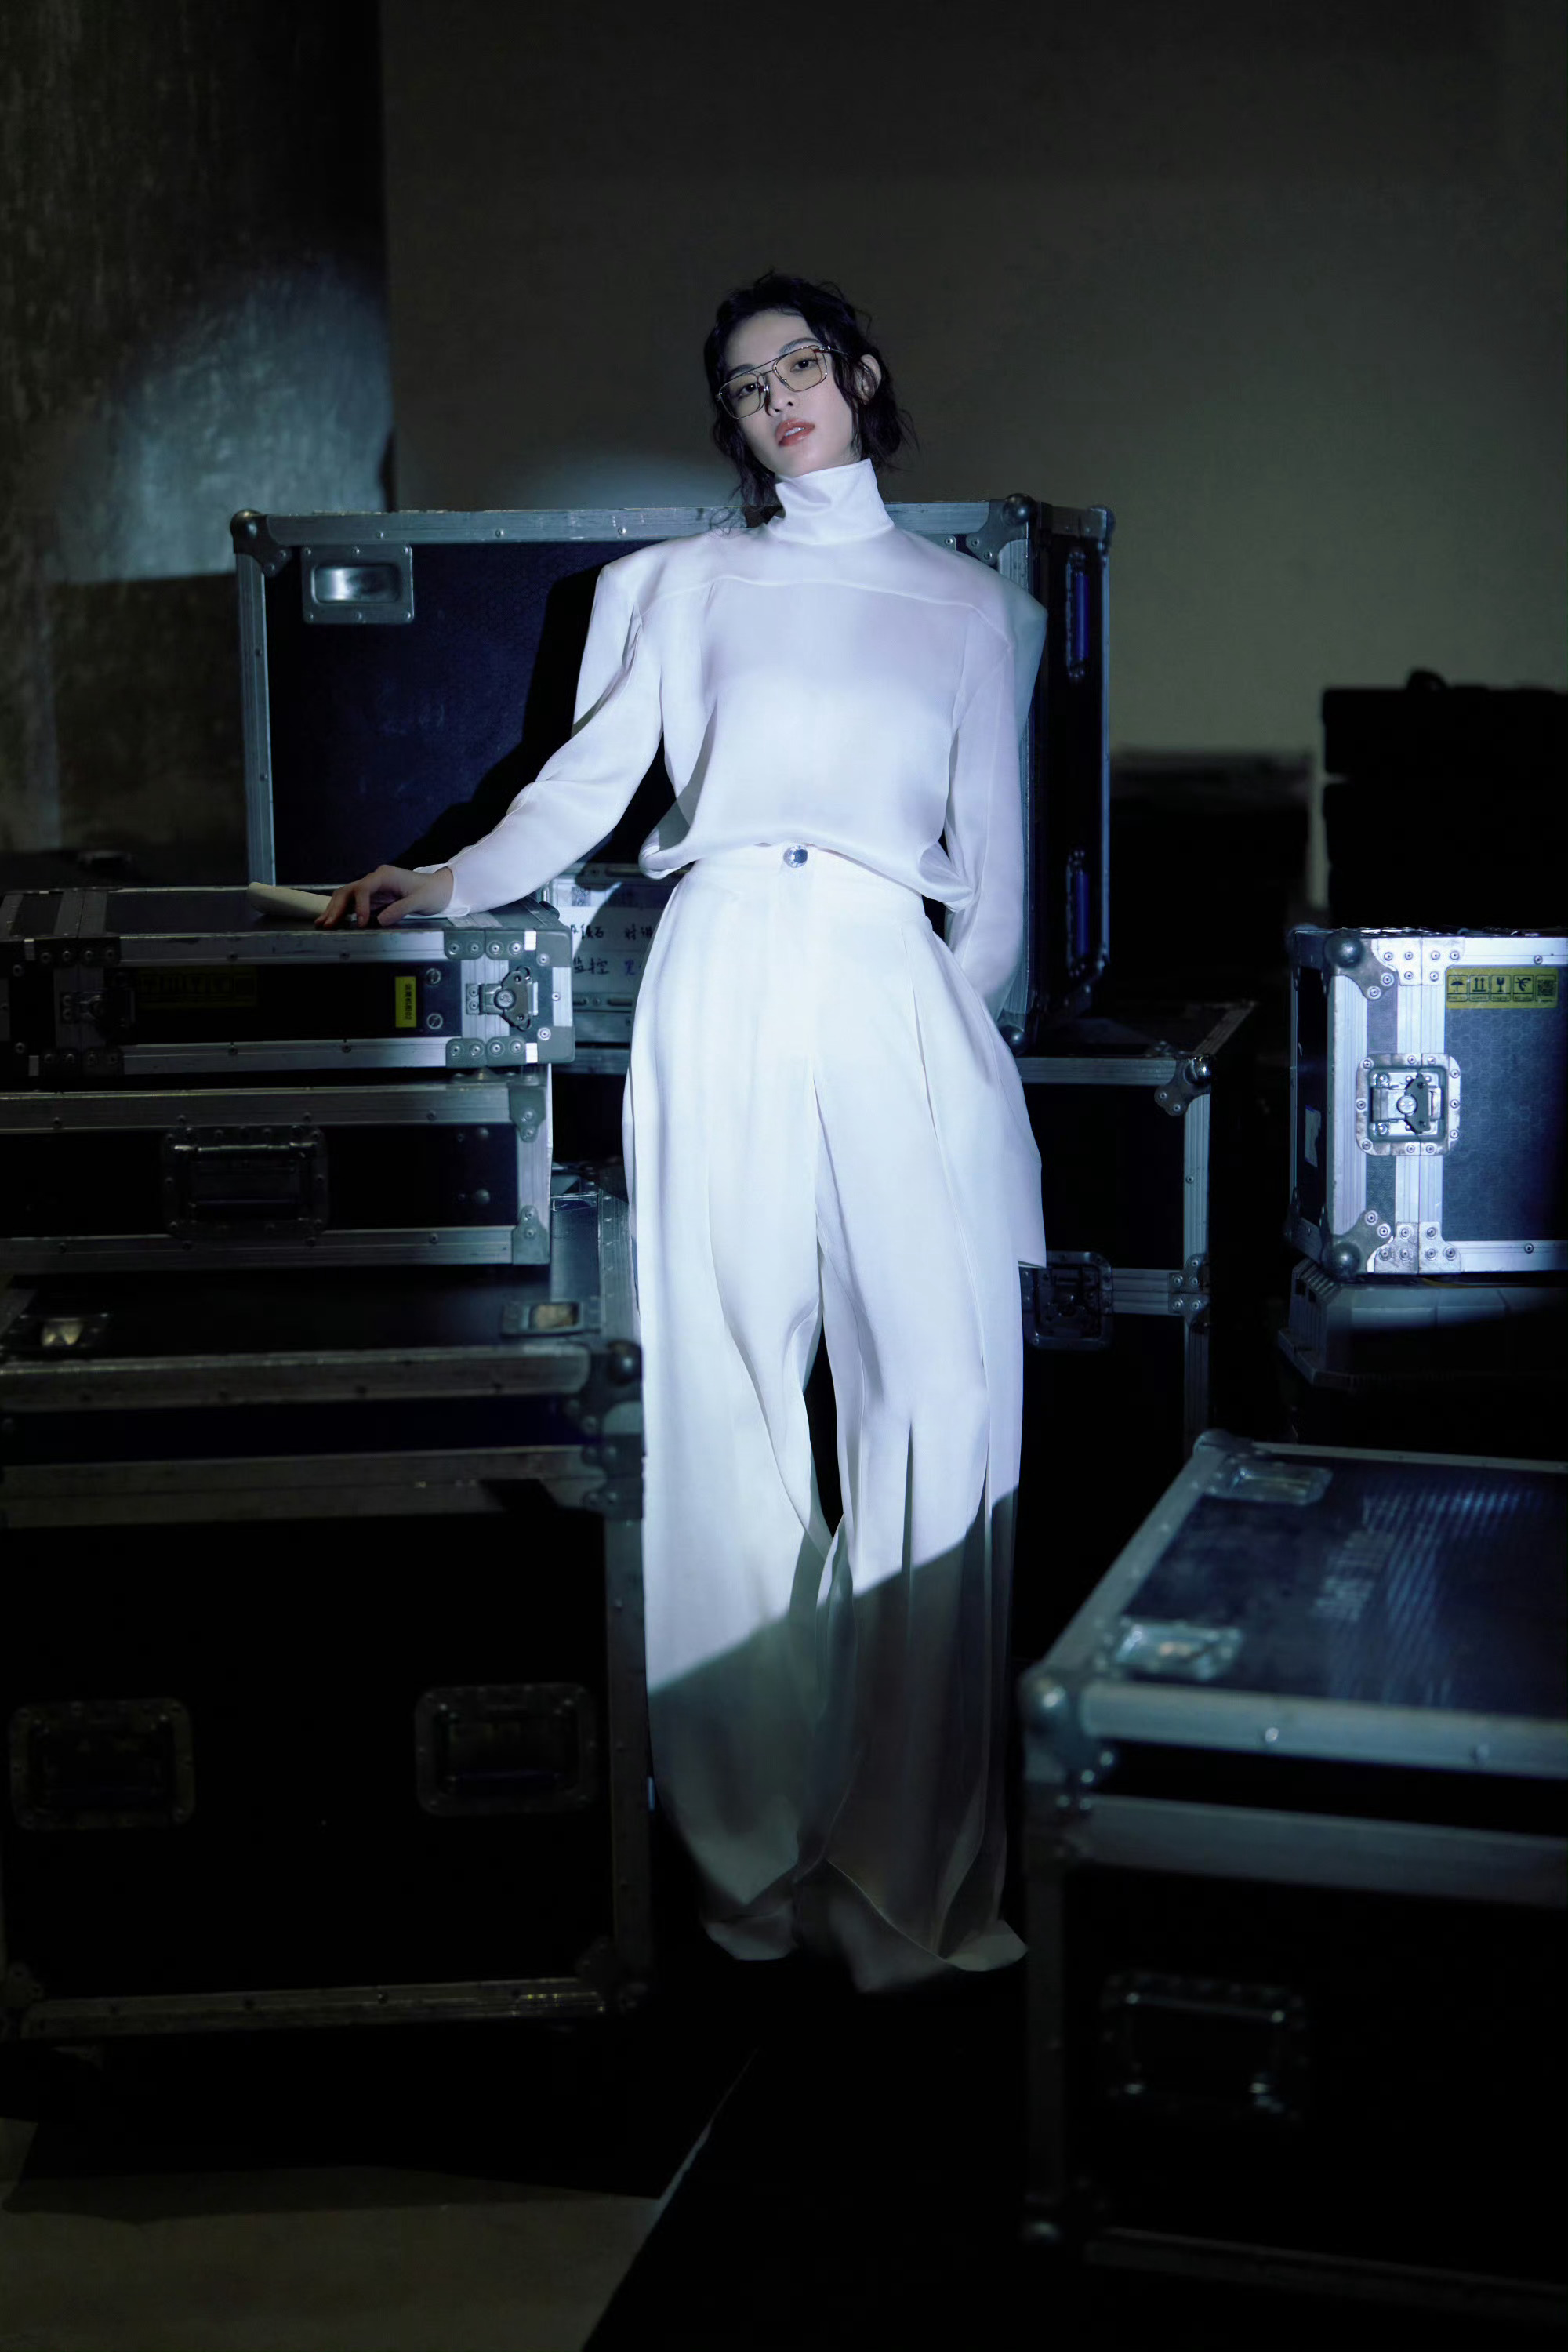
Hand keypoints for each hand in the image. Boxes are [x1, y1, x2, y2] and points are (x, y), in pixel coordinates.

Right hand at [315, 865, 454, 928]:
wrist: (440, 889)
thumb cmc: (432, 892)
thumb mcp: (420, 901)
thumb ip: (401, 909)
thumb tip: (381, 920)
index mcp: (385, 876)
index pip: (364, 889)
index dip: (360, 906)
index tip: (362, 922)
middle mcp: (375, 879)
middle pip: (349, 891)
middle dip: (337, 907)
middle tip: (327, 924)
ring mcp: (373, 888)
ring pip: (347, 896)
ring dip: (335, 909)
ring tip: (322, 923)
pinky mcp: (374, 897)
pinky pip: (354, 903)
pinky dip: (343, 911)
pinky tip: (333, 920)